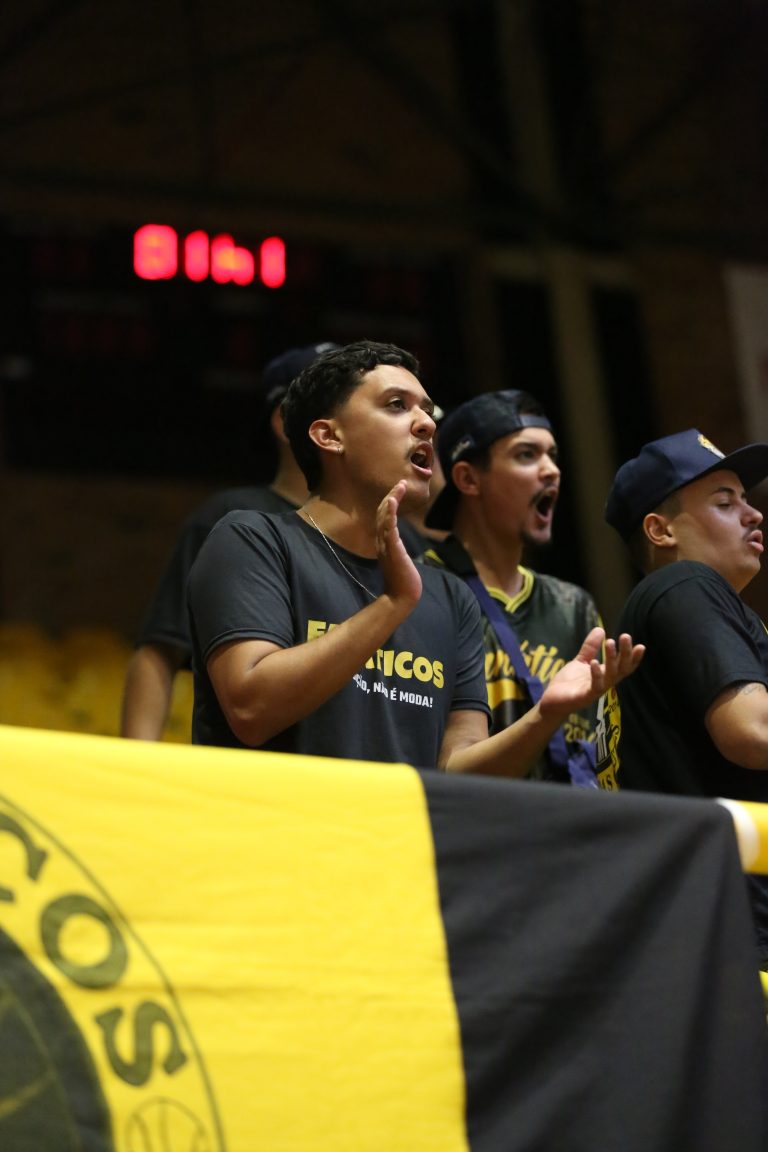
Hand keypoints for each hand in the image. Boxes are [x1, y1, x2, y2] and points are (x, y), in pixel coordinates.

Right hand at [375, 481, 421, 605]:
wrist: (402, 598)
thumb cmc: (402, 581)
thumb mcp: (399, 560)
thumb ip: (396, 549)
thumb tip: (399, 544)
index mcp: (384, 543)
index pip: (383, 518)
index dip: (389, 502)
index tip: (398, 490)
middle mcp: (382, 541)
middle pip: (382, 513)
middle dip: (392, 496)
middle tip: (401, 482)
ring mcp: (386, 545)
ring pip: (385, 517)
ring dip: (391, 500)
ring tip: (399, 486)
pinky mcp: (393, 549)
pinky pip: (389, 527)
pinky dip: (389, 513)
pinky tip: (392, 501)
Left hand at [539, 627, 644, 719]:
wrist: (551, 701)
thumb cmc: (569, 683)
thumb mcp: (581, 661)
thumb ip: (590, 647)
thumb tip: (600, 629)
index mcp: (606, 674)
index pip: (624, 666)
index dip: (633, 658)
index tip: (641, 646)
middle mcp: (605, 683)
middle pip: (621, 669)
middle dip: (625, 654)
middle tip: (626, 636)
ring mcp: (596, 691)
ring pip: (610, 676)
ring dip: (612, 659)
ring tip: (610, 642)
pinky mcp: (584, 697)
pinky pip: (594, 686)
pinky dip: (596, 674)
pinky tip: (594, 662)